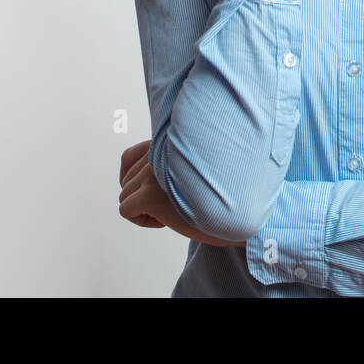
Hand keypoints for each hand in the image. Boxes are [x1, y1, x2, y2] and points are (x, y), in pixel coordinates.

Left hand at [118, 139, 244, 246]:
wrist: (238, 210)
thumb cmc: (222, 192)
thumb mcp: (194, 168)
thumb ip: (170, 164)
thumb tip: (144, 178)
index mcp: (169, 143)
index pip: (128, 157)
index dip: (135, 179)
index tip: (154, 192)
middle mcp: (158, 153)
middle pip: (126, 181)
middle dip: (144, 197)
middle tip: (172, 203)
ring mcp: (152, 173)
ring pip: (125, 197)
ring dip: (145, 209)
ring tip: (172, 210)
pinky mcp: (149, 195)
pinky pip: (126, 210)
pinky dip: (143, 220)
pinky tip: (166, 220)